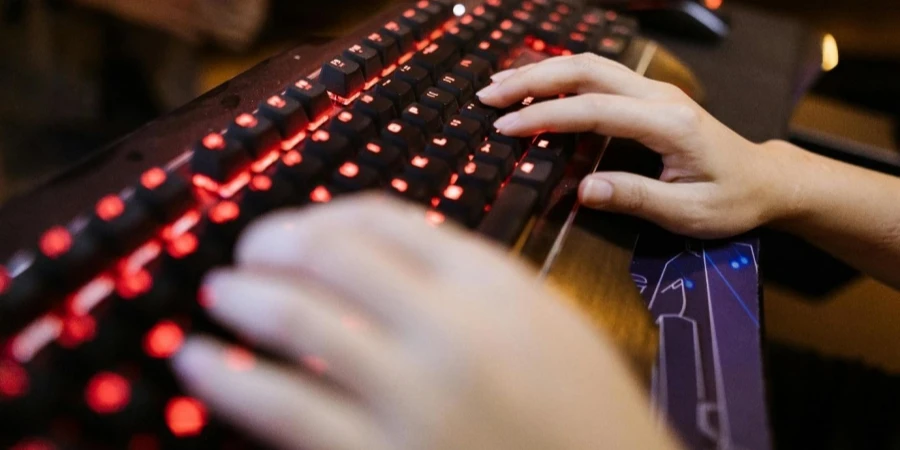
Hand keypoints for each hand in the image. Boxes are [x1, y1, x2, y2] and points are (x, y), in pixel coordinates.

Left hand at [173, 196, 677, 449]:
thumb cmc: (584, 411)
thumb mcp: (542, 319)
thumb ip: (468, 279)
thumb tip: (377, 256)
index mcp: (493, 282)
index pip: (382, 217)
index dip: (321, 216)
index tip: (297, 229)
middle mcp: (449, 328)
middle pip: (328, 254)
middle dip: (270, 245)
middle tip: (245, 253)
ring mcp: (413, 396)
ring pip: (295, 321)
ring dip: (241, 298)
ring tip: (220, 294)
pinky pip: (284, 409)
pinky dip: (227, 379)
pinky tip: (197, 362)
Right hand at [478, 54, 799, 238]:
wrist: (766, 180)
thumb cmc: (732, 200)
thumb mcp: (689, 213)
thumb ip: (637, 199)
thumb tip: (583, 190)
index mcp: (669, 124)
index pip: (594, 109)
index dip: (545, 116)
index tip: (506, 127)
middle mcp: (660, 96)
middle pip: (586, 70)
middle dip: (533, 78)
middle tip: (488, 96)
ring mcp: (655, 91)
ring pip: (590, 65)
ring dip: (543, 71)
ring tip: (500, 86)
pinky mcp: (649, 96)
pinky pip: (598, 75)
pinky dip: (561, 76)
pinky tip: (536, 86)